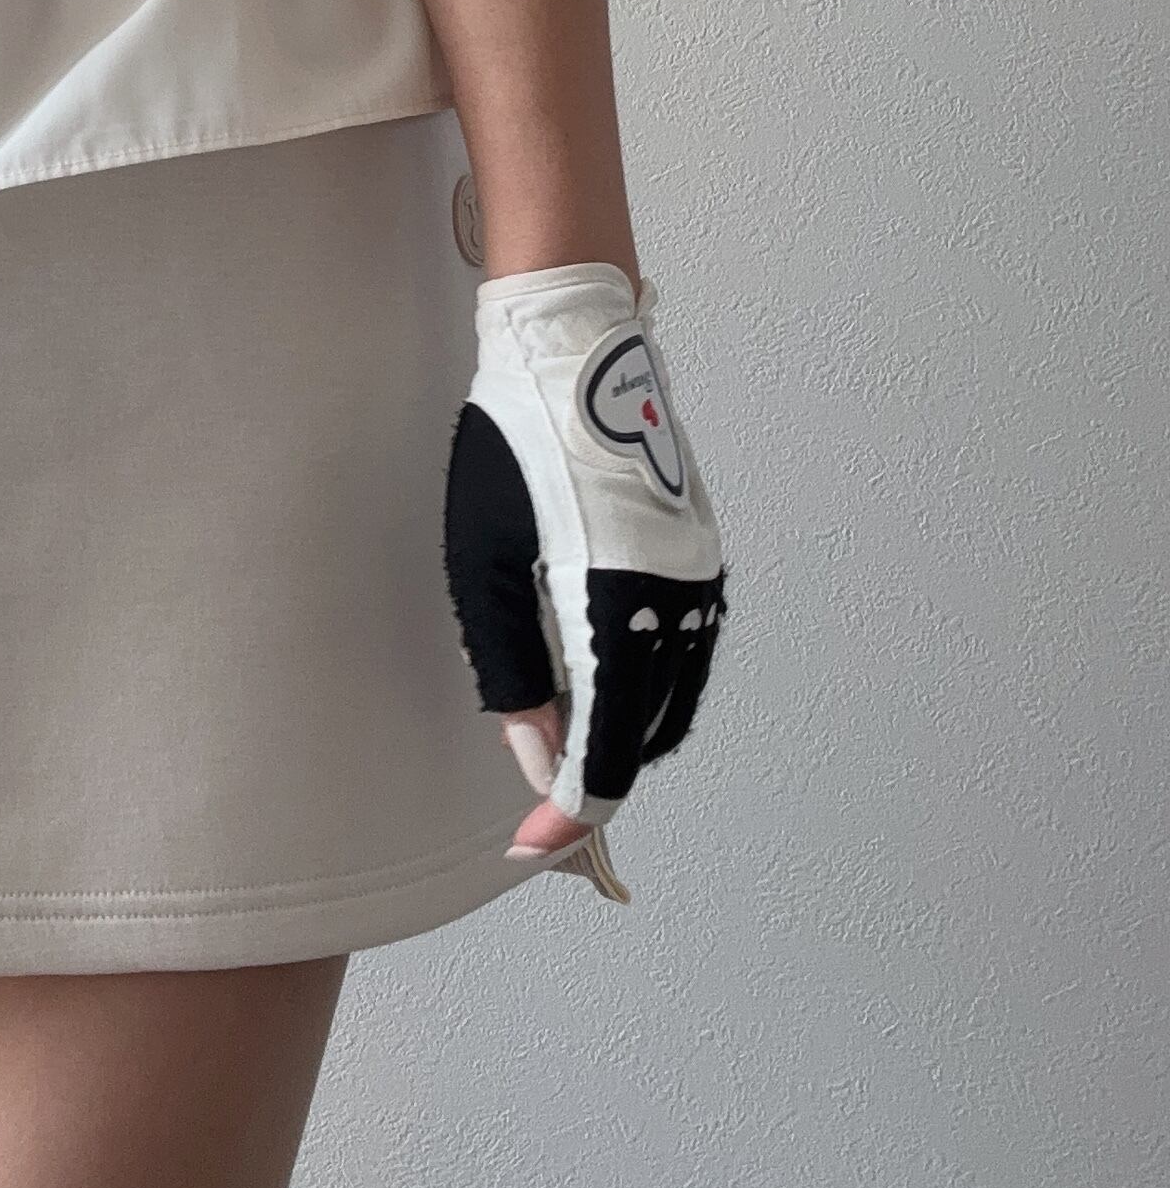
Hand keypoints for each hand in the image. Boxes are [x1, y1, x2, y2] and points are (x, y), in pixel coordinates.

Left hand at [443, 262, 724, 854]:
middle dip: (594, 775)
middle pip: (647, 736)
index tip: (531, 843)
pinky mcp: (701, 553)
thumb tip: (536, 755)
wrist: (571, 345)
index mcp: (618, 605)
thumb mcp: (485, 562)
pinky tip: (595, 676)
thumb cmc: (510, 443)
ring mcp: (698, 575)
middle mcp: (677, 599)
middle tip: (533, 796)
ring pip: (673, 699)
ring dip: (623, 734)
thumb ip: (513, 667)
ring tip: (556, 737)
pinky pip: (686, 652)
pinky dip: (647, 687)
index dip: (570, 811)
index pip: (608, 750)